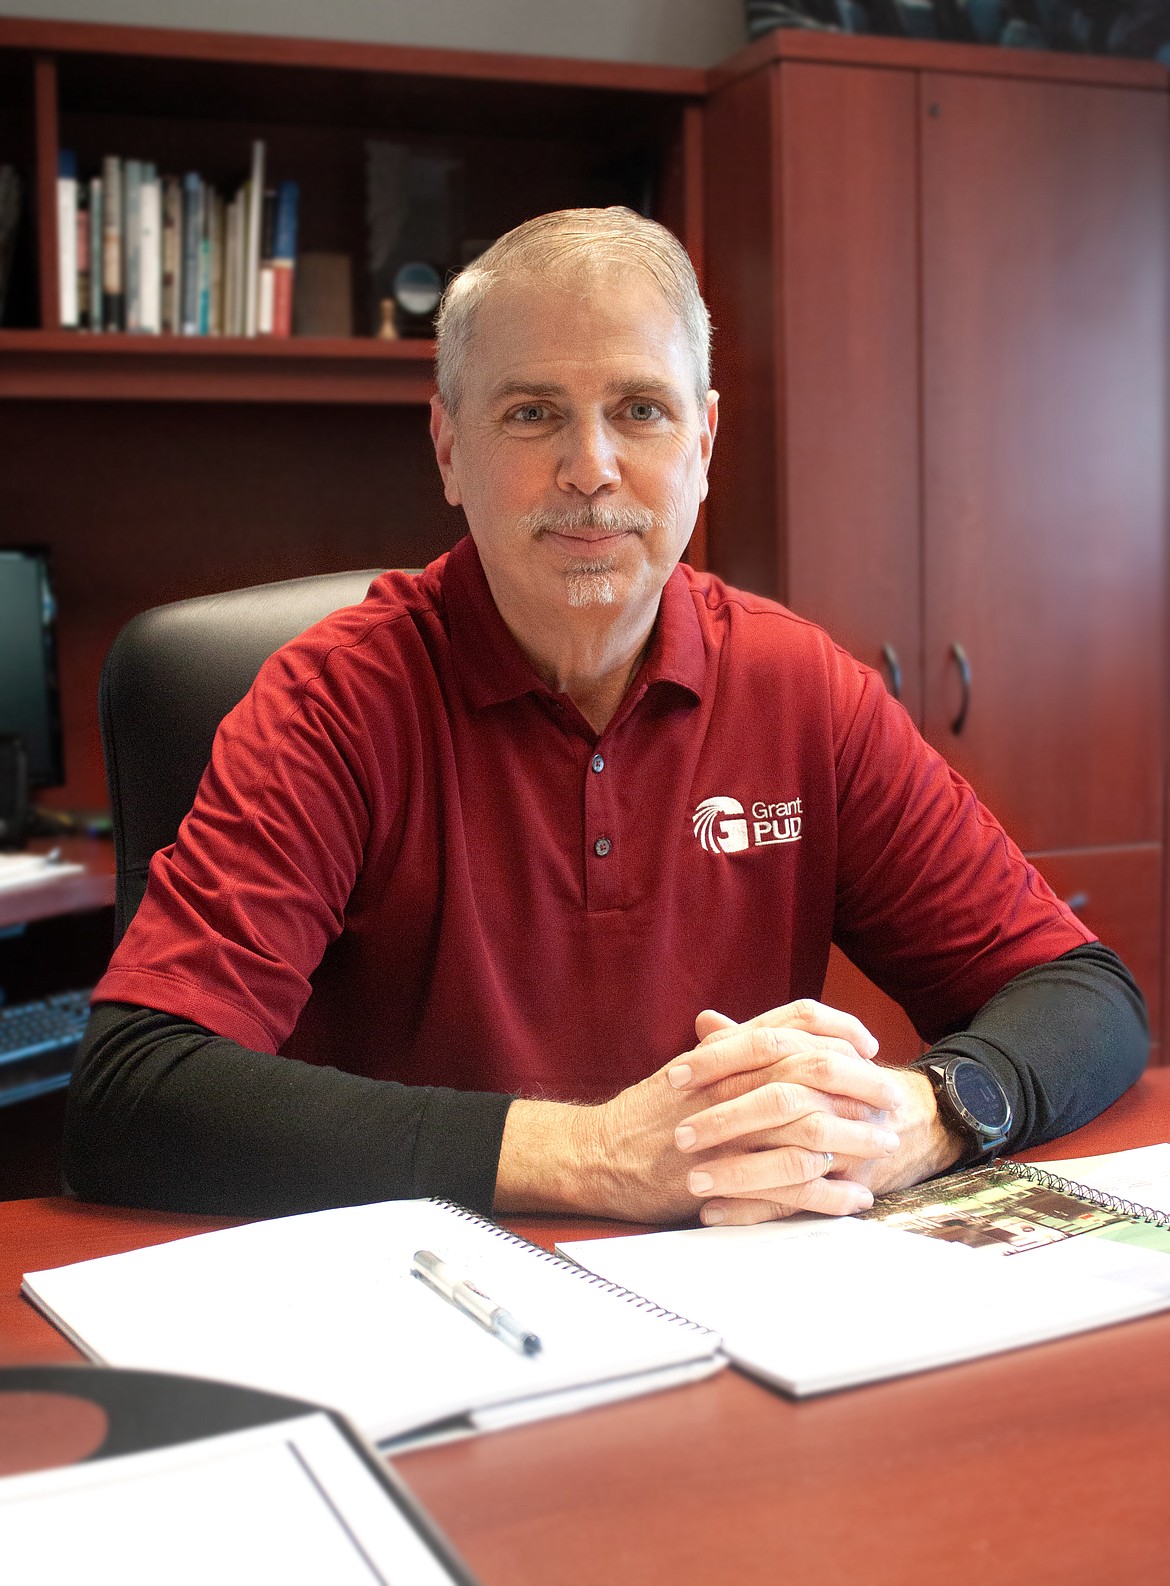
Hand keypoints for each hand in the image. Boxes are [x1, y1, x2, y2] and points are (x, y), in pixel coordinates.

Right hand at [494, 999, 906, 1223]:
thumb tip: (780, 1034)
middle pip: (815, 1071)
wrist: (600, 1154)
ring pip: (811, 1127)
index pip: (794, 1021)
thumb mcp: (690, 1065)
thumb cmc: (645, 1112)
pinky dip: (832, 1193)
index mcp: (725, 1051)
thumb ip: (732, 1046)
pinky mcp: (727, 1176)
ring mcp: (730, 1129)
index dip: (837, 1027)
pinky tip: (855, 1199)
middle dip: (863, 1085)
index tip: (866, 1043)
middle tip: (893, 1100)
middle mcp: (731, 1082)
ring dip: (855, 1140)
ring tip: (882, 1151)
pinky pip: (794, 1184)